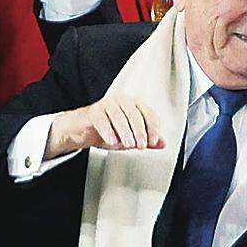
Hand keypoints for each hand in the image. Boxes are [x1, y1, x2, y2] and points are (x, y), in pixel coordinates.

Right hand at [49, 93, 164, 157]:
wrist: (83, 131)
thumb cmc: (108, 131)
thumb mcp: (130, 137)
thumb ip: (146, 140)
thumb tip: (163, 144)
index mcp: (133, 105)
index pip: (148, 113)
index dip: (153, 128)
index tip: (153, 141)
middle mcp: (121, 100)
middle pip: (134, 114)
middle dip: (139, 132)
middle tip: (140, 145)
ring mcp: (106, 104)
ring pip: (119, 116)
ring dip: (125, 132)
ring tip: (127, 145)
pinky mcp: (94, 111)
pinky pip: (102, 120)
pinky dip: (108, 132)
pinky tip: (112, 141)